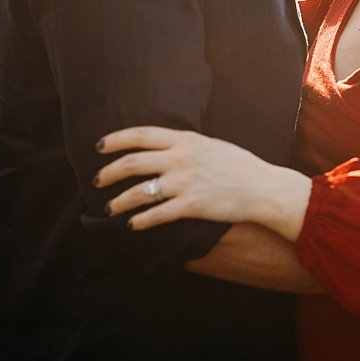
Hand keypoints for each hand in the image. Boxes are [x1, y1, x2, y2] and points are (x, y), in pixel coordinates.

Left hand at [93, 125, 311, 239]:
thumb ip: (186, 144)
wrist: (262, 188)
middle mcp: (181, 158)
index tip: (99, 146)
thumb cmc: (239, 166)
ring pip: (138, 192)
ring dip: (118, 201)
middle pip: (132, 163)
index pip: (141, 135)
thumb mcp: (211, 144)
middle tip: (97, 181)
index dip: (115, 140)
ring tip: (109, 208)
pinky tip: (132, 225)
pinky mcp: (190, 206)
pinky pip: (155, 215)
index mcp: (186, 139)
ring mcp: (184, 183)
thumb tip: (164, 147)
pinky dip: (139, 222)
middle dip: (108, 172)